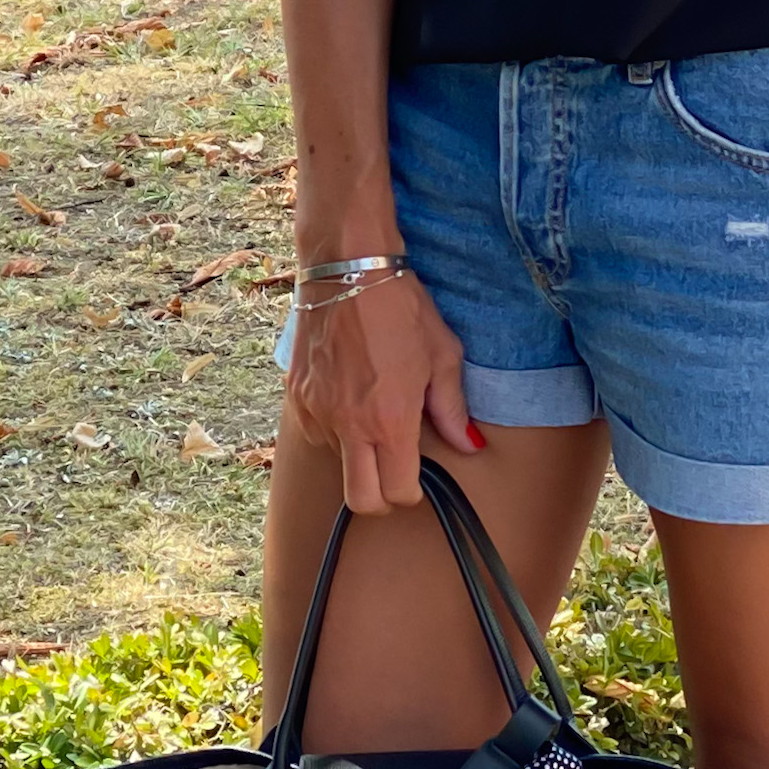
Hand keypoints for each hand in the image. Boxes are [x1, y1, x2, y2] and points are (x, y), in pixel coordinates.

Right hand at [283, 266, 484, 514]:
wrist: (348, 268)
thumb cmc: (401, 307)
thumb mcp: (442, 354)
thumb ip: (453, 408)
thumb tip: (470, 444)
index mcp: (390, 420)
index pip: (396, 493)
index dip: (411, 493)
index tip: (416, 477)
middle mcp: (349, 425)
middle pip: (360, 500)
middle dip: (380, 497)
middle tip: (393, 472)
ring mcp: (318, 413)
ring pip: (337, 463)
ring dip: (356, 454)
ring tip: (372, 415)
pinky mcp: (297, 397)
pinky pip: (316, 433)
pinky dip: (334, 428)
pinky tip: (350, 398)